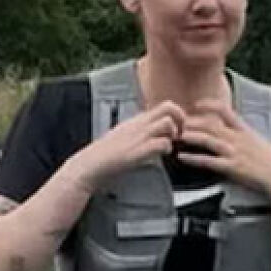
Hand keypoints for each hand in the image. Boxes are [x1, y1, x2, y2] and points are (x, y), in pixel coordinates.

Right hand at [63, 100, 185, 190]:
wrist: (89, 165)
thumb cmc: (106, 154)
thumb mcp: (125, 135)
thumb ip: (141, 130)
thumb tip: (157, 131)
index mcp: (137, 120)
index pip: (164, 105)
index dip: (177, 115)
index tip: (177, 130)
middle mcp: (138, 124)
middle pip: (169, 106)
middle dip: (181, 119)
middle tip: (179, 134)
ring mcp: (137, 136)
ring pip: (167, 123)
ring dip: (173, 135)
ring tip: (168, 146)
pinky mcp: (136, 151)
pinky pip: (161, 143)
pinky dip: (166, 149)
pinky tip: (161, 155)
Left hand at [177, 99, 270, 201]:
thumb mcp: (258, 142)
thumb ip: (244, 135)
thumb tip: (232, 130)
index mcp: (245, 130)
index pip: (225, 111)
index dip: (209, 105)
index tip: (197, 104)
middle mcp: (238, 139)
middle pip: (211, 124)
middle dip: (193, 121)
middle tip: (179, 122)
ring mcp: (234, 153)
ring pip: (208, 140)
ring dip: (190, 136)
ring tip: (178, 135)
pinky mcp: (232, 168)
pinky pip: (208, 161)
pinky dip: (193, 158)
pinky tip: (182, 157)